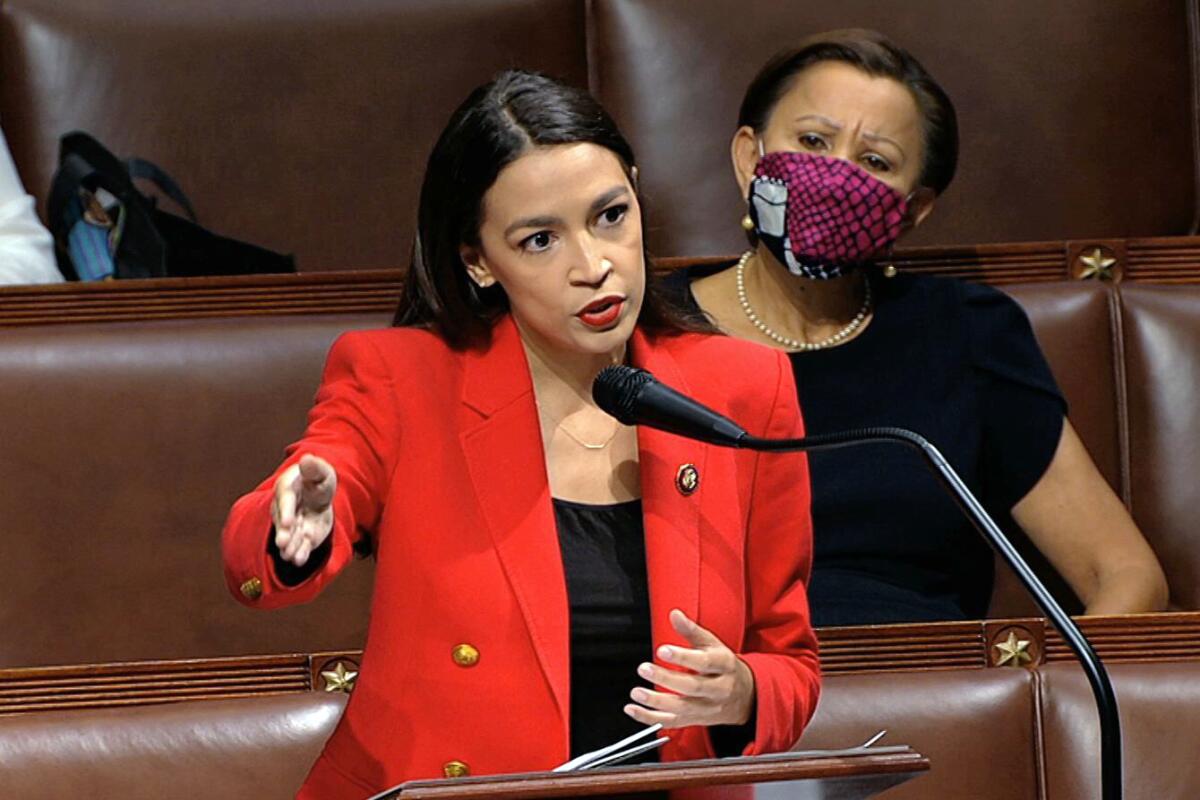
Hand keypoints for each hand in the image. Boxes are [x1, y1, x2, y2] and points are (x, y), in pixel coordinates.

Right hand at [271, 454, 335, 565]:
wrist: (320, 495)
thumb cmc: (317, 481)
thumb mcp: (322, 472)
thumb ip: (315, 468)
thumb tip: (307, 460)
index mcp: (287, 489)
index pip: (286, 501)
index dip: (286, 512)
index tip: (288, 522)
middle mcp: (286, 510)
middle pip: (283, 523)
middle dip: (284, 533)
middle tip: (283, 543)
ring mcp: (293, 526)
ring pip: (289, 537)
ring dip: (290, 547)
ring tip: (290, 556)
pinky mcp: (302, 538)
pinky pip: (299, 547)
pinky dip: (299, 554)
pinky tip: (299, 560)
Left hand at [624, 609, 755, 728]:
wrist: (746, 697)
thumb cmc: (725, 667)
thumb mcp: (714, 645)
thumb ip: (692, 630)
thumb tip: (674, 614)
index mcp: (724, 666)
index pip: (705, 663)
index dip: (683, 657)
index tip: (662, 650)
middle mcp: (718, 689)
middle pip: (693, 687)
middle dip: (667, 679)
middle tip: (644, 668)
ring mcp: (707, 708)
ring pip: (682, 708)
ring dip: (656, 702)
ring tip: (637, 692)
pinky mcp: (696, 720)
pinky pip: (673, 722)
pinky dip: (651, 718)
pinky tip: (634, 709)